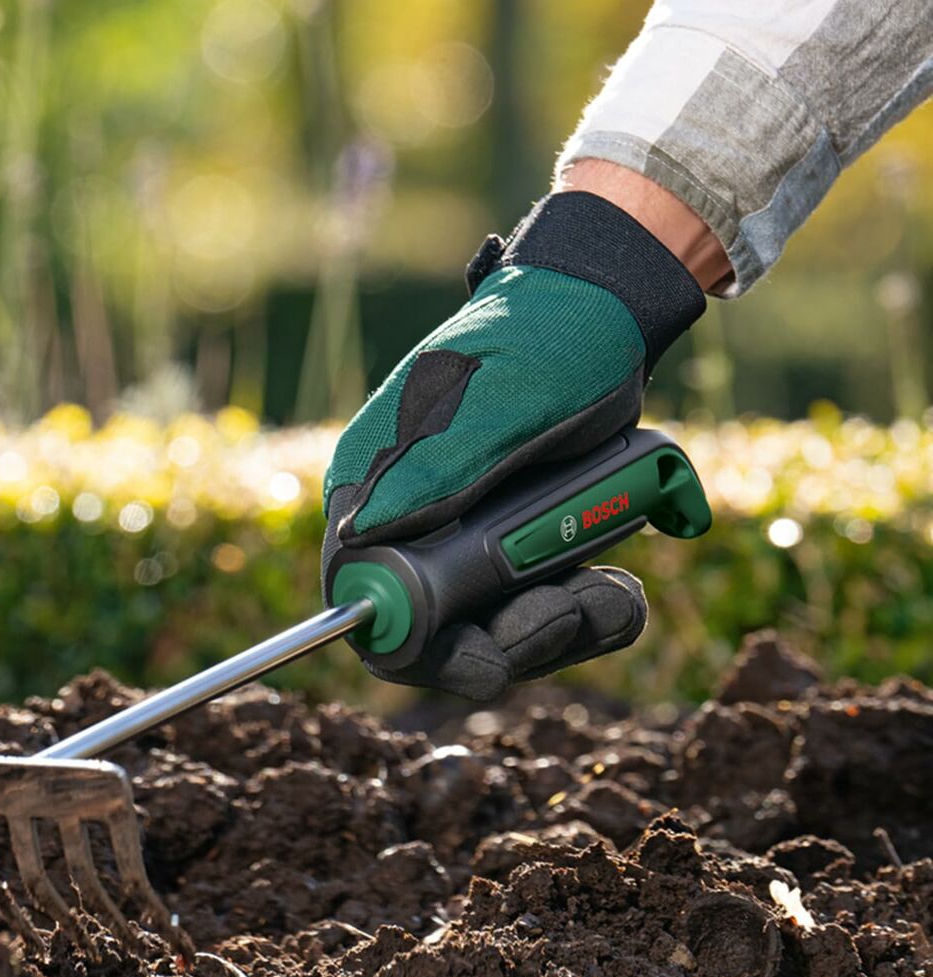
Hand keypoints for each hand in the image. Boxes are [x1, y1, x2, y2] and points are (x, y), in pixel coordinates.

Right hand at [322, 189, 706, 699]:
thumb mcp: (498, 404)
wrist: (615, 314)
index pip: (367, 598)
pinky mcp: (522, 540)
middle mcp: (414, 518)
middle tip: (573, 603)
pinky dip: (588, 613)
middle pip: (442, 631)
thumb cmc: (550, 344)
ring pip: (503, 628)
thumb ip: (432, 468)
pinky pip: (547, 608)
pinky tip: (619, 586)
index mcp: (379, 484)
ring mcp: (472, 535)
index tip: (486, 661)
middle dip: (514, 638)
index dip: (419, 648)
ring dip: (562, 627)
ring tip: (611, 590)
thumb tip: (356, 536)